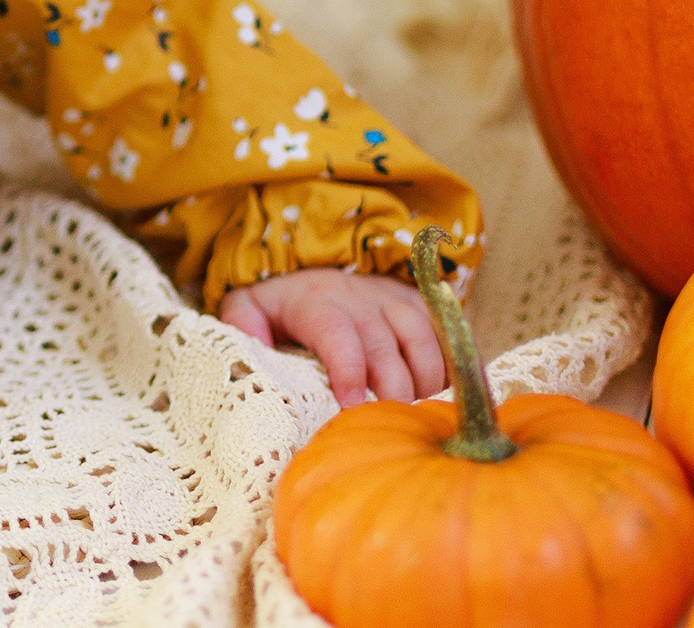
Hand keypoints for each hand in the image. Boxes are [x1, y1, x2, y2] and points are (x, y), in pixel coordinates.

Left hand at [218, 268, 448, 407]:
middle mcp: (360, 300)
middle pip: (384, 348)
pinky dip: (450, 371)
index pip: (336, 334)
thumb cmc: (281, 304)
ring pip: (422, 343)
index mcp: (316, 303)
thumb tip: (248, 358)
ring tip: (412, 419)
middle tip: (386, 428)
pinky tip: (443, 400)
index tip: (352, 407)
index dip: (348, 369)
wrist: (314, 265)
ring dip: (423, 384)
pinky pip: (446, 338)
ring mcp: (394, 303)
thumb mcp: (248, 307)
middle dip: (390, 391)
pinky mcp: (418, 309)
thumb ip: (243, 328)